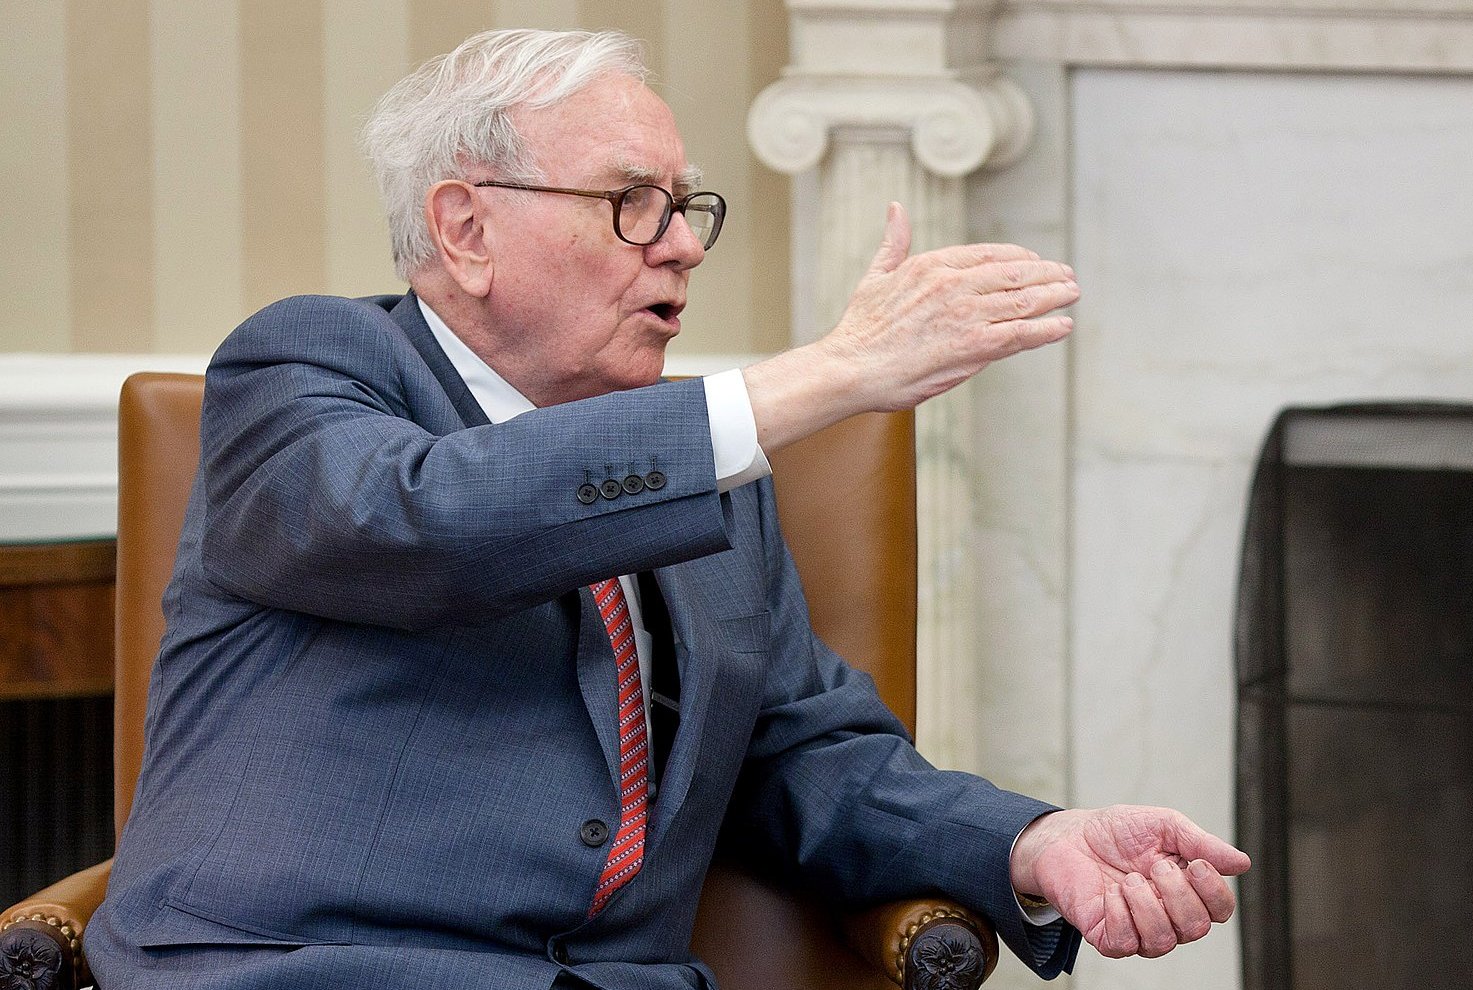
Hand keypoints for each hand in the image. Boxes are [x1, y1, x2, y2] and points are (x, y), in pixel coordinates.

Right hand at [743, 203, 1078, 453]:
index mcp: (933, 265)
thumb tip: (896, 208)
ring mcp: (967, 315)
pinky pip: (1021, 334)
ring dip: (1054, 297)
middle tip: (1068, 277)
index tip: (1036, 263)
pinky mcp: (975, 347)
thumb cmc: (860, 329)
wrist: (851, 368)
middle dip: (1047, 275)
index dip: (1019, 259)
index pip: (990, 255)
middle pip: (1014, 275)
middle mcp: (955, 285)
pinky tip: (1064, 326)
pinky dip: (1046, 329)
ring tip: (1072, 295)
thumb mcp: (876, 276)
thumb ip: (893, 242)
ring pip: (1023, 302)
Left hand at [1009, 805, 1251, 958]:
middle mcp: (1169, 915)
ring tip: (1129, 879)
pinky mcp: (1109, 937)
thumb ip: (1200, 843)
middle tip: (1155, 865)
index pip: (1220, 910)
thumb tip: (1242, 863)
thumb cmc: (1117, 832)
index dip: (1214, 891)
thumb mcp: (1163, 825)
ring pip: (1163, 941)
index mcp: (1187, 889)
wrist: (1069, 835)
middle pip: (1197, 928)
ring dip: (1147, 904)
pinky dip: (1120, 914)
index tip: (1194, 863)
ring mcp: (1139, 930)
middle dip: (1177, 894)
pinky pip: (1126, 943)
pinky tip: (1111, 893)